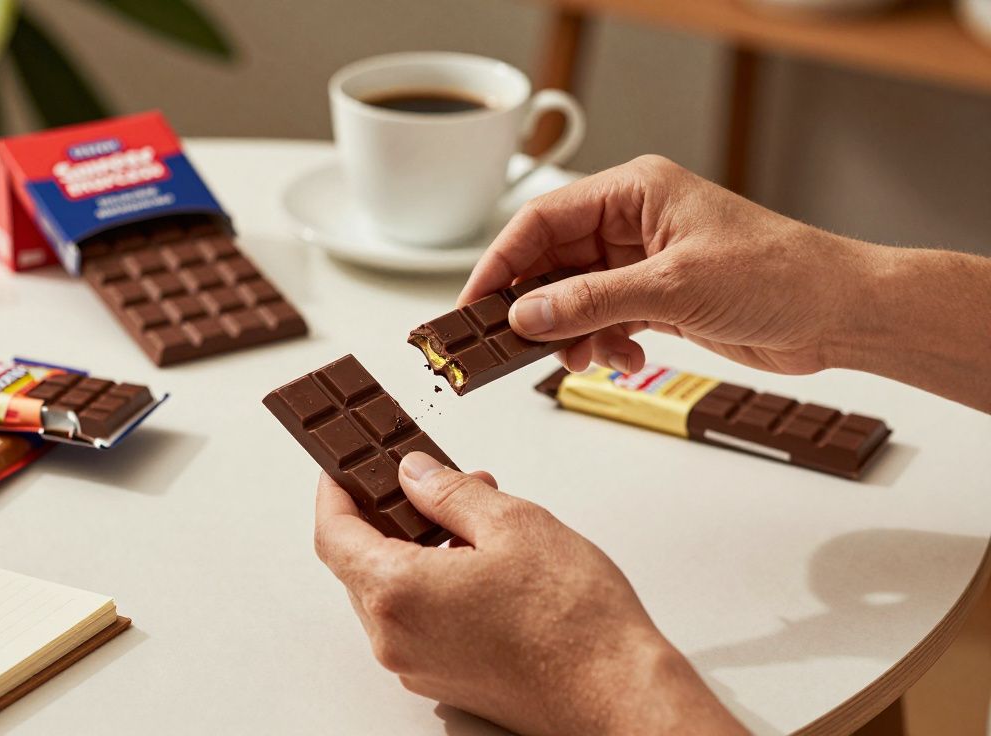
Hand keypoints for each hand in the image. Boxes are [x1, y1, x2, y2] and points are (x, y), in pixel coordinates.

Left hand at [314, 452, 744, 734]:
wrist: (616, 693)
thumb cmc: (574, 621)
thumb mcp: (512, 523)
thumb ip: (448, 492)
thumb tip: (414, 474)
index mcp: (398, 593)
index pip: (334, 534)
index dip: (335, 493)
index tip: (344, 468)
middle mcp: (394, 637)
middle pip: (360, 563)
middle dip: (389, 514)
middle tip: (428, 481)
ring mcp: (417, 665)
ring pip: (391, 591)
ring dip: (417, 547)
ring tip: (473, 517)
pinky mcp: (443, 679)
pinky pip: (416, 619)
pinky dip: (433, 582)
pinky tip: (479, 560)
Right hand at [460, 155, 872, 375]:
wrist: (839, 313)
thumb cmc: (778, 274)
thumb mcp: (671, 288)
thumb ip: (588, 302)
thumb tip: (524, 315)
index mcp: (634, 191)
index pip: (542, 220)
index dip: (501, 262)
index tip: (473, 304)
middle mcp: (634, 221)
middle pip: (552, 261)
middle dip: (533, 306)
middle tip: (505, 346)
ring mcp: (645, 261)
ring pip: (574, 297)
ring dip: (570, 333)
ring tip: (581, 360)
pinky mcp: (659, 297)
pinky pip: (603, 320)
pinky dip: (602, 344)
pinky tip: (624, 359)